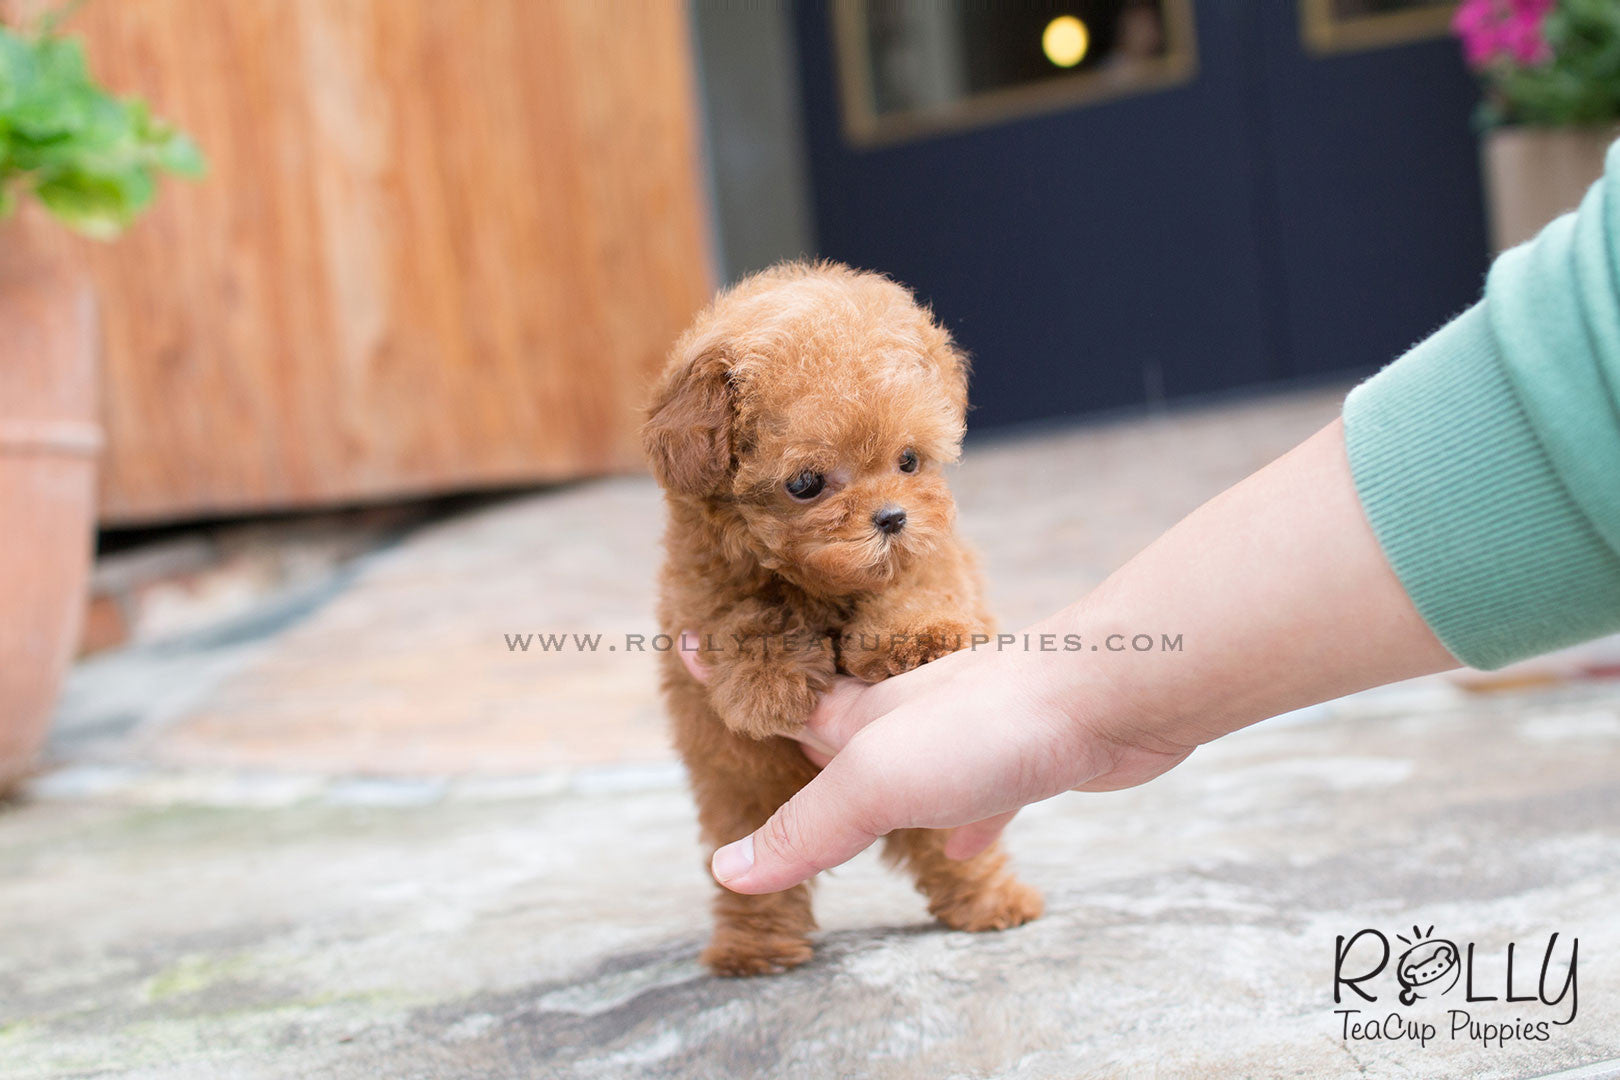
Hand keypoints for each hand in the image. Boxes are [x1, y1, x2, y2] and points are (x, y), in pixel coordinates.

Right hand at [680, 624, 1195, 893]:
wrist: (1109, 696)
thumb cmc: (988, 725)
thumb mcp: (878, 780)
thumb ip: (808, 828)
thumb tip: (726, 867)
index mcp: (862, 718)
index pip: (780, 696)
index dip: (729, 670)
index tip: (688, 640)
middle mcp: (909, 719)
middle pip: (840, 728)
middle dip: (804, 731)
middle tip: (773, 731)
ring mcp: (968, 736)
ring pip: (910, 763)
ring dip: (881, 786)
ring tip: (859, 808)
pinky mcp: (1023, 759)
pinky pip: (982, 795)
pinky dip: (966, 822)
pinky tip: (967, 848)